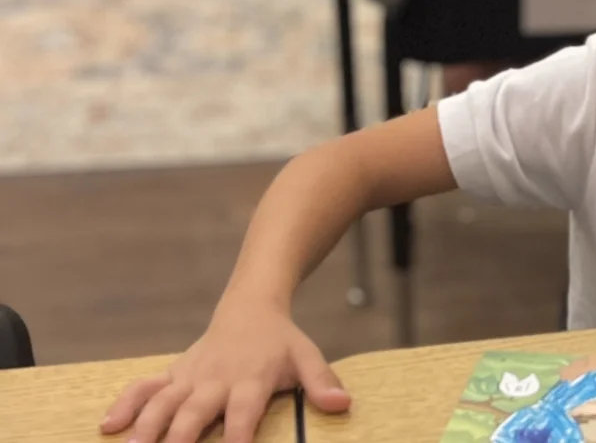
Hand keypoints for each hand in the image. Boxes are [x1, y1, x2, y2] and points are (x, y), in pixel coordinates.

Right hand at [100, 301, 349, 442]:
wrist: (250, 309)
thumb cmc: (280, 343)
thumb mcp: (307, 357)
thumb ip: (322, 381)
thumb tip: (342, 404)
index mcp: (250, 380)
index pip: (243, 412)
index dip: (238, 435)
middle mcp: (215, 380)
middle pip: (194, 411)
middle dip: (181, 438)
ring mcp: (189, 377)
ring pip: (162, 402)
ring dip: (146, 427)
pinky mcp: (172, 374)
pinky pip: (143, 388)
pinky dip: (125, 404)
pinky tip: (108, 426)